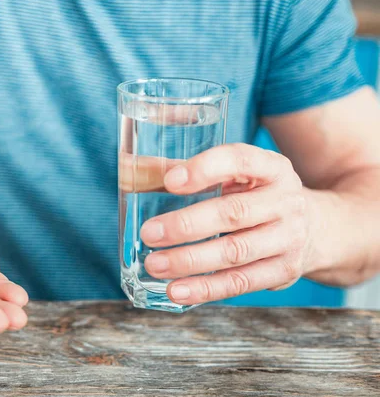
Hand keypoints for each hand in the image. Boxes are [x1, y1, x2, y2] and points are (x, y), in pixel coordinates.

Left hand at [141, 143, 309, 304]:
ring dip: (190, 261)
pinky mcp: (283, 271)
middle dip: (187, 225)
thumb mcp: (237, 175)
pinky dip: (205, 289)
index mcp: (271, 167)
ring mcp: (288, 238)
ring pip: (235, 252)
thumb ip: (186, 171)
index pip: (240, 160)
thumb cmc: (258, 195)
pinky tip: (176, 290)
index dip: (205, 169)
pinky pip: (240, 283)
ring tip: (155, 264)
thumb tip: (130, 168)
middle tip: (150, 233)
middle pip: (233, 213)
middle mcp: (285, 201)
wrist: (319, 228)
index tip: (169, 181)